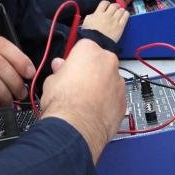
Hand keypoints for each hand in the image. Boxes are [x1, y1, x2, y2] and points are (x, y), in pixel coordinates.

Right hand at [41, 40, 125, 162]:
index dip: (75, 60)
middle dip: (91, 72)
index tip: (69, 69)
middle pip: (100, 62)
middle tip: (77, 86)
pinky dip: (107, 103)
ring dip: (101, 87)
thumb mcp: (51, 80)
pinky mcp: (124, 101)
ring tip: (85, 102)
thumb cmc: (63, 102)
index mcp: (89, 50)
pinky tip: (93, 112)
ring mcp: (118, 82)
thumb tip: (59, 68)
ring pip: (109, 80)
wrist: (76, 127)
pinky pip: (115, 98)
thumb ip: (59, 71)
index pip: (83, 48)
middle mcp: (108, 62)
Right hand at [82, 0, 129, 41]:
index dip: (107, 3)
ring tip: (120, 12)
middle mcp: (107, 16)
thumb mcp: (86, 21)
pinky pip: (126, 16)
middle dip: (115, 6)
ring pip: (120, 10)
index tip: (107, 5)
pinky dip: (126, 14)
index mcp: (98, 13)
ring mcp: (114, 21)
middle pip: (114, 5)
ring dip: (120, 10)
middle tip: (115, 8)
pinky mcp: (120, 27)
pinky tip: (124, 15)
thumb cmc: (90, 34)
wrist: (96, 44)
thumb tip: (95, 13)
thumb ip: (92, 15)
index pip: (104, 3)